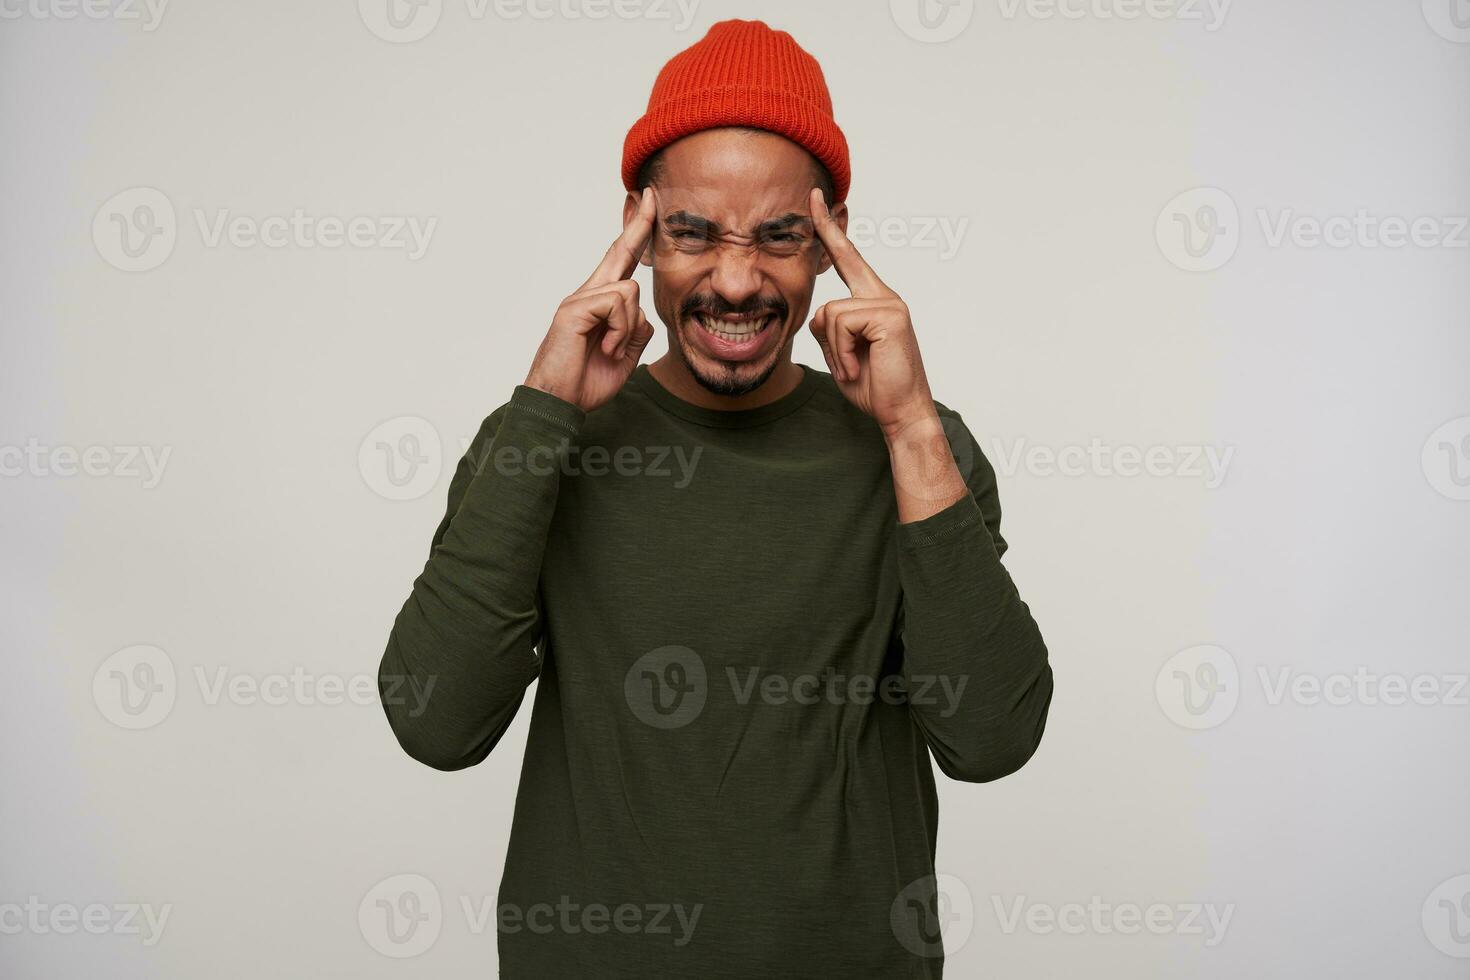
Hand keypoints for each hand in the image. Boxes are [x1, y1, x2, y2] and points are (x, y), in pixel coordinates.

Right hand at [525, 189, 656, 411]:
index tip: (648, 207)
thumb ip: (635, 331)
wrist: (559, 404)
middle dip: (638, 224)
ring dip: (629, 328)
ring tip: (612, 350)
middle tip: (649, 195)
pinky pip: (617, 304)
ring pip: (629, 291)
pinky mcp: (573, 309)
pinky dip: (620, 332)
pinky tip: (606, 349)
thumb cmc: (586, 382)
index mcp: (600, 304)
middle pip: (619, 252)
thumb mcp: (624, 355)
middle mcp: (587, 295)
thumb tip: (642, 313)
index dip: (636, 235)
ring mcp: (578, 300)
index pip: (622, 262)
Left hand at [807, 188, 937, 438]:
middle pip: (844, 259)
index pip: (848, 259)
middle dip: (826, 228)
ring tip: (853, 367)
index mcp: (873, 302)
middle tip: (813, 195)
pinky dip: (842, 352)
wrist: (900, 413)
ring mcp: (890, 304)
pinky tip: (859, 367)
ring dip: (833, 348)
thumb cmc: (873, 387)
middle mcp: (884, 296)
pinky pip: (841, 323)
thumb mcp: (840, 353)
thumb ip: (829, 329)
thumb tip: (819, 312)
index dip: (831, 230)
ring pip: (830, 311)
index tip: (817, 201)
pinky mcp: (890, 316)